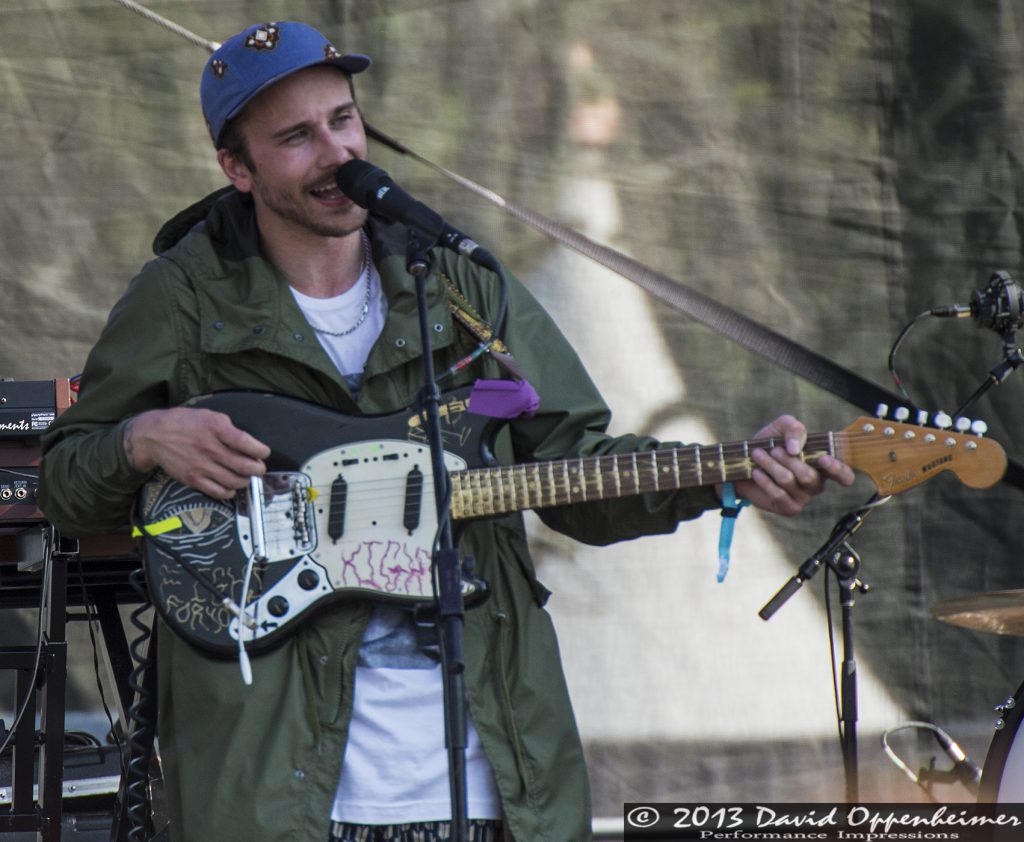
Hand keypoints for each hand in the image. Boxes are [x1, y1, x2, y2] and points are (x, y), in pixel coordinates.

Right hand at [124, 407, 270, 499]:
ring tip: (246, 476)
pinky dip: (230, 491)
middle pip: (243, 466)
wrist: (153, 436)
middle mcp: (208, 448)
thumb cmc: (185, 423)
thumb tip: (249, 444)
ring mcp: (200, 465)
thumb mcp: (209, 416)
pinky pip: (218, 492)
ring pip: (234, 481)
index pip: (245, 443)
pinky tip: (232, 486)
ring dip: (245, 481)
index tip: (264, 452)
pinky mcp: (192, 479)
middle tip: (259, 467)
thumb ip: (229, 428)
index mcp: (215, 428)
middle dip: (258, 469)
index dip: (260, 450)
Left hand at [723, 414, 854, 515]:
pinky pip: (778, 494)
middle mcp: (817, 483)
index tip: (823, 459)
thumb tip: (796, 448)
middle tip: (773, 450)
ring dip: (770, 465)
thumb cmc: (769, 445)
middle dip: (787, 460)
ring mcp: (804, 498)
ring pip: (789, 481)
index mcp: (822, 465)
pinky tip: (756, 472)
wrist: (743, 463)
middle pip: (809, 476)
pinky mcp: (789, 508)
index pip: (844, 475)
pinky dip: (764, 480)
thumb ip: (794, 428)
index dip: (838, 469)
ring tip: (758, 455)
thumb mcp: (780, 428)